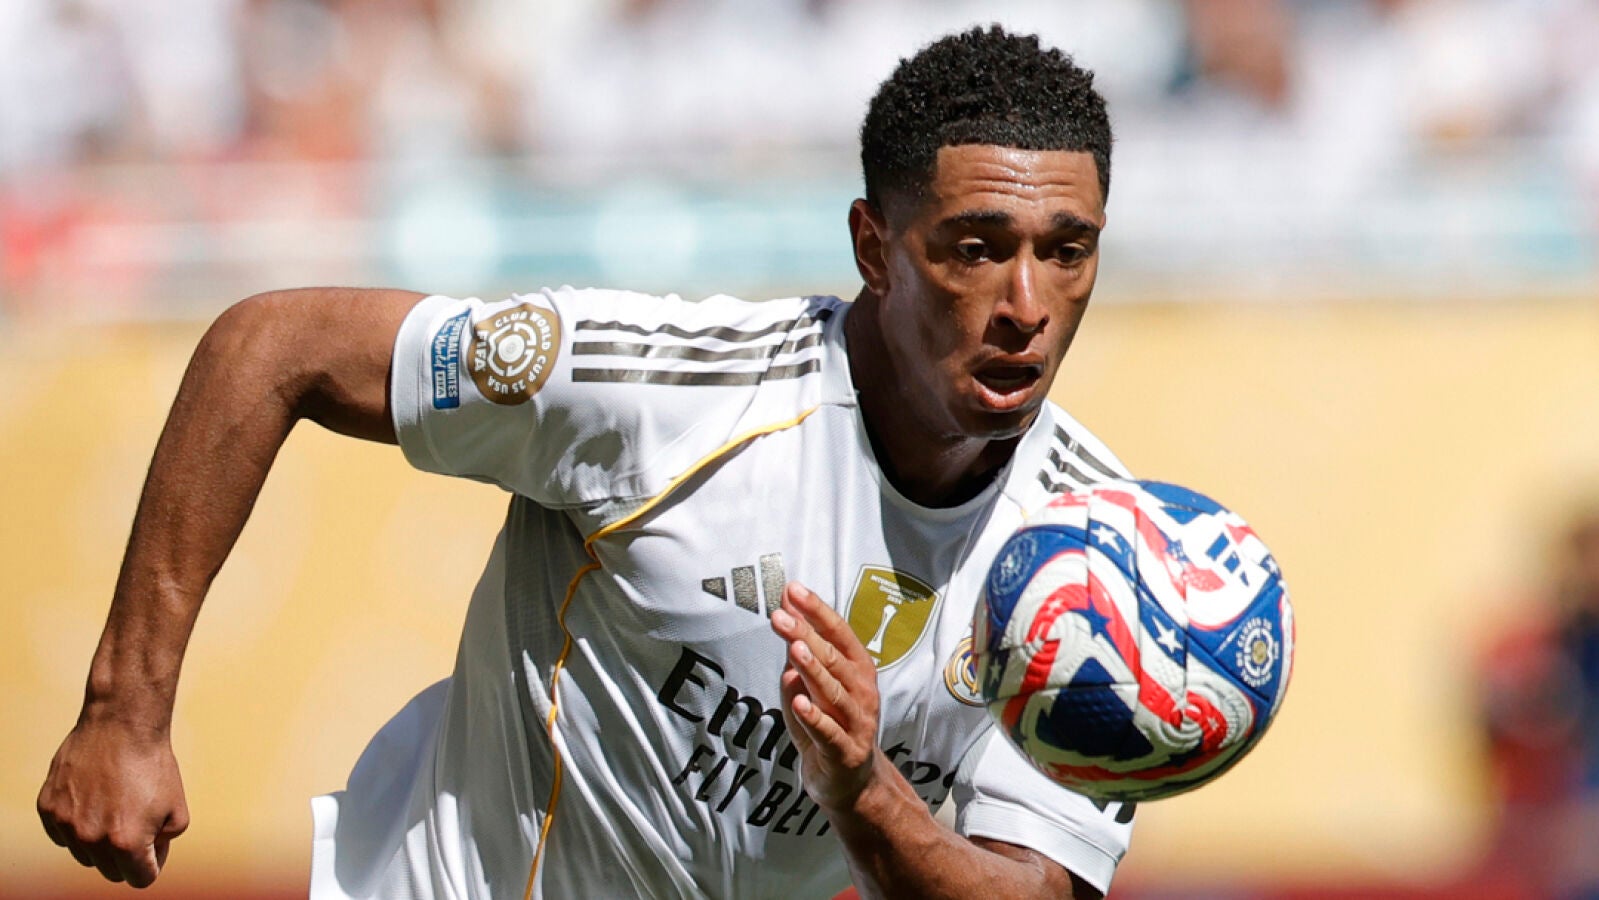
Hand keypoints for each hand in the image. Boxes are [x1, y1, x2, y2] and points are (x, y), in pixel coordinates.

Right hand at [37, 719, 189, 886]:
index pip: (139, 879)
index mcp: (126, 842)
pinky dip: (77, 825)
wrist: (121, 725)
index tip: (154, 848)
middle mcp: (91, 838)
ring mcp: (66, 824)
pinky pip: (63, 835)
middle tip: (137, 824)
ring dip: (100, 840)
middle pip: (110, 871)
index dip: (152, 865)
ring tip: (115, 806)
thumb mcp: (177, 809)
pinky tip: (93, 800)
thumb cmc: (153, 766)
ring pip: (85, 855)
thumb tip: (150, 856)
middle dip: (127, 855)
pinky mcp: (48, 808)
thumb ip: (165, 842)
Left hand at [770, 581, 884, 812]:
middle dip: (806, 635)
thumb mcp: (809, 685)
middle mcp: (862, 692)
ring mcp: (856, 723)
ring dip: (813, 670)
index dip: (816, 611)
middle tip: (781, 616)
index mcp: (856, 669)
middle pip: (833, 659)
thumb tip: (785, 619)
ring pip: (833, 692)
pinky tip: (799, 703)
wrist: (848, 781)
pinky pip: (828, 732)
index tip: (793, 590)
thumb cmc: (828, 725)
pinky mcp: (845, 752)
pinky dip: (814, 718)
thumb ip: (799, 654)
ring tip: (794, 649)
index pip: (837, 633)